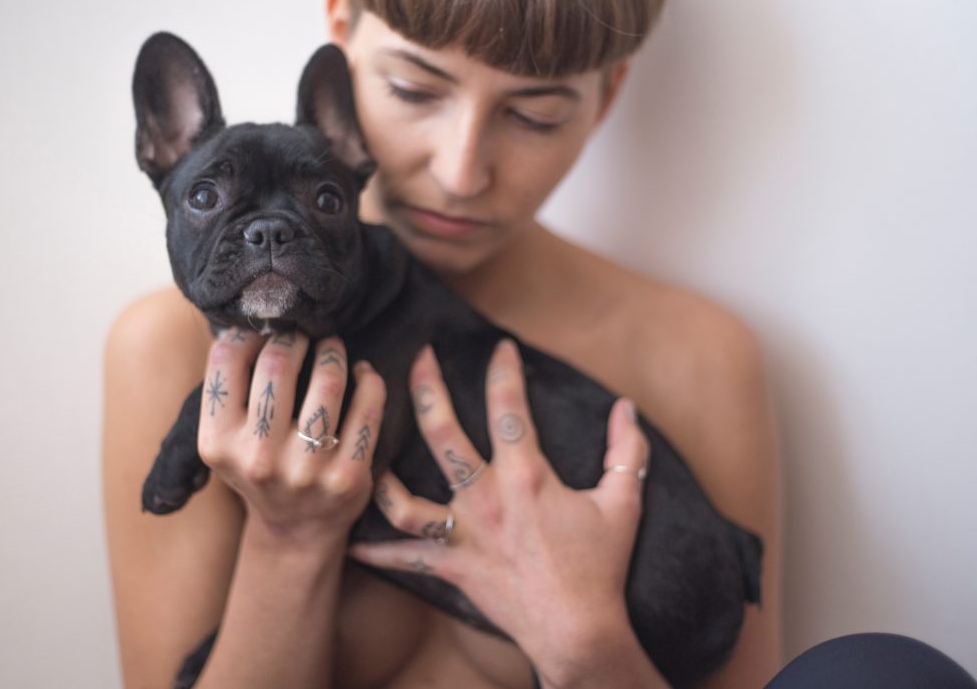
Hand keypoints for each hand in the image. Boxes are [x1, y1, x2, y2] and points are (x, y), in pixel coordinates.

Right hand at [197, 329, 385, 548]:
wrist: (296, 532)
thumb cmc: (262, 467)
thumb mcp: (227, 439)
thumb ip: (229, 388)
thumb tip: (247, 319)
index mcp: (218, 443)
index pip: (226, 360)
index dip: (248, 332)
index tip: (264, 330)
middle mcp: (258, 458)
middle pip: (277, 362)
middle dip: (293, 336)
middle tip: (302, 334)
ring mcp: (306, 470)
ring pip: (326, 380)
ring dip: (332, 351)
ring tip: (332, 347)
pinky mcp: (348, 476)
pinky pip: (368, 407)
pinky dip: (368, 379)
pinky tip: (363, 374)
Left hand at [349, 339, 650, 673]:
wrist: (577, 630)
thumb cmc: (600, 567)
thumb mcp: (624, 503)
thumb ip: (626, 451)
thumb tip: (626, 407)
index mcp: (526, 476)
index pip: (509, 408)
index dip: (503, 371)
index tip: (500, 346)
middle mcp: (485, 499)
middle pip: (442, 432)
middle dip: (427, 388)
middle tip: (419, 358)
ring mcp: (462, 534)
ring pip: (405, 496)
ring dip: (383, 469)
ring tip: (371, 443)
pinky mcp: (451, 566)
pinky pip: (404, 558)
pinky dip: (374, 551)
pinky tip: (350, 540)